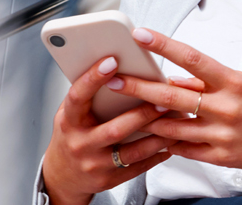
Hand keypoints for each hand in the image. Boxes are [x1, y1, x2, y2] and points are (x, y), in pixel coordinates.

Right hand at [42, 56, 175, 204]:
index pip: (78, 97)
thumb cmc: (73, 134)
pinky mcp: (109, 180)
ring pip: (133, 151)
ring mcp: (94, 164)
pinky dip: (157, 155)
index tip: (112, 60)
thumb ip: (89, 94)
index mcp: (69, 121)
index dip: (93, 78)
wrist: (63, 175)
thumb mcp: (72, 113)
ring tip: (177, 120)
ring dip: (158, 136)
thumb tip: (115, 64)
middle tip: (165, 99)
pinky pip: (138, 167)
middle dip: (143, 114)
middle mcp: (80, 144)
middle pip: (115, 129)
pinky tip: (171, 143)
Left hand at [108, 28, 241, 196]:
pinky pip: (184, 149)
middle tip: (115, 79)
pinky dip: (168, 141)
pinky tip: (155, 135)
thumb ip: (207, 81)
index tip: (140, 35)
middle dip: (141, 86)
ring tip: (127, 111)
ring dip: (149, 119)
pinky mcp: (221, 157)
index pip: (192, 58)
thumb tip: (174, 77)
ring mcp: (223, 134)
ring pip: (174, 127)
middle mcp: (227, 107)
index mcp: (233, 82)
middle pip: (174, 95)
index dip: (164, 45)